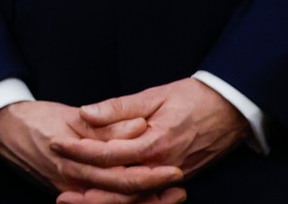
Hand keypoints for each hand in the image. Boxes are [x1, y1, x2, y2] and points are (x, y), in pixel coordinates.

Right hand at [0, 100, 182, 197]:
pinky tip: (143, 197)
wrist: (1, 130)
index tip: (175, 169)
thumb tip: (140, 127)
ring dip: (143, 203)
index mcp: (76, 163)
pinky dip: (123, 201)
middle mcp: (74, 183)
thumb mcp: (70, 117)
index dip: (150, 176)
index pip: (120, 176)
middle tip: (180, 186)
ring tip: (171, 196)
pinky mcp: (69, 192)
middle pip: (121, 197)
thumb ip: (106, 125)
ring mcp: (71, 191)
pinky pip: (101, 202)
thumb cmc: (34, 119)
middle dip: (153, 195)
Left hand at [53, 79, 247, 186]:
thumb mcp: (153, 95)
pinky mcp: (177, 180)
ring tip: (74, 201)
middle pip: (119, 187)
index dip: (79, 151)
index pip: (108, 153)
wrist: (232, 110)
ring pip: (134, 198)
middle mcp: (163, 165)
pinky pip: (148, 197)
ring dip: (104, 202)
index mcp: (154, 142)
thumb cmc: (192, 98)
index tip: (55, 145)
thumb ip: (118, 108)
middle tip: (59, 190)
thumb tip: (85, 113)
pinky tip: (105, 199)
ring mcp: (172, 176)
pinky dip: (127, 202)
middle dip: (86, 190)